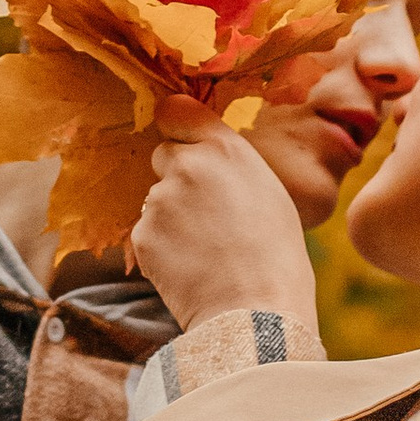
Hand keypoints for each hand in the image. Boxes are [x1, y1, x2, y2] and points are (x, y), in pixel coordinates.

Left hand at [132, 104, 323, 341]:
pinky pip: (147, 232)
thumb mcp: (268, 192)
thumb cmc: (277, 257)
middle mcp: (188, 165)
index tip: (182, 139)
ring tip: (205, 249)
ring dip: (171, 216)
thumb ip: (232, 167)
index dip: (178, 126)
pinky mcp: (143, 234)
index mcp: (226, 149)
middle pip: (164, 154)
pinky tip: (190, 266)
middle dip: (177, 176)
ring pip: (156, 198)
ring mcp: (160, 199)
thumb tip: (210, 164)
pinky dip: (162, 247)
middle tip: (206, 213)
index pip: (177, 110)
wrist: (256, 311)